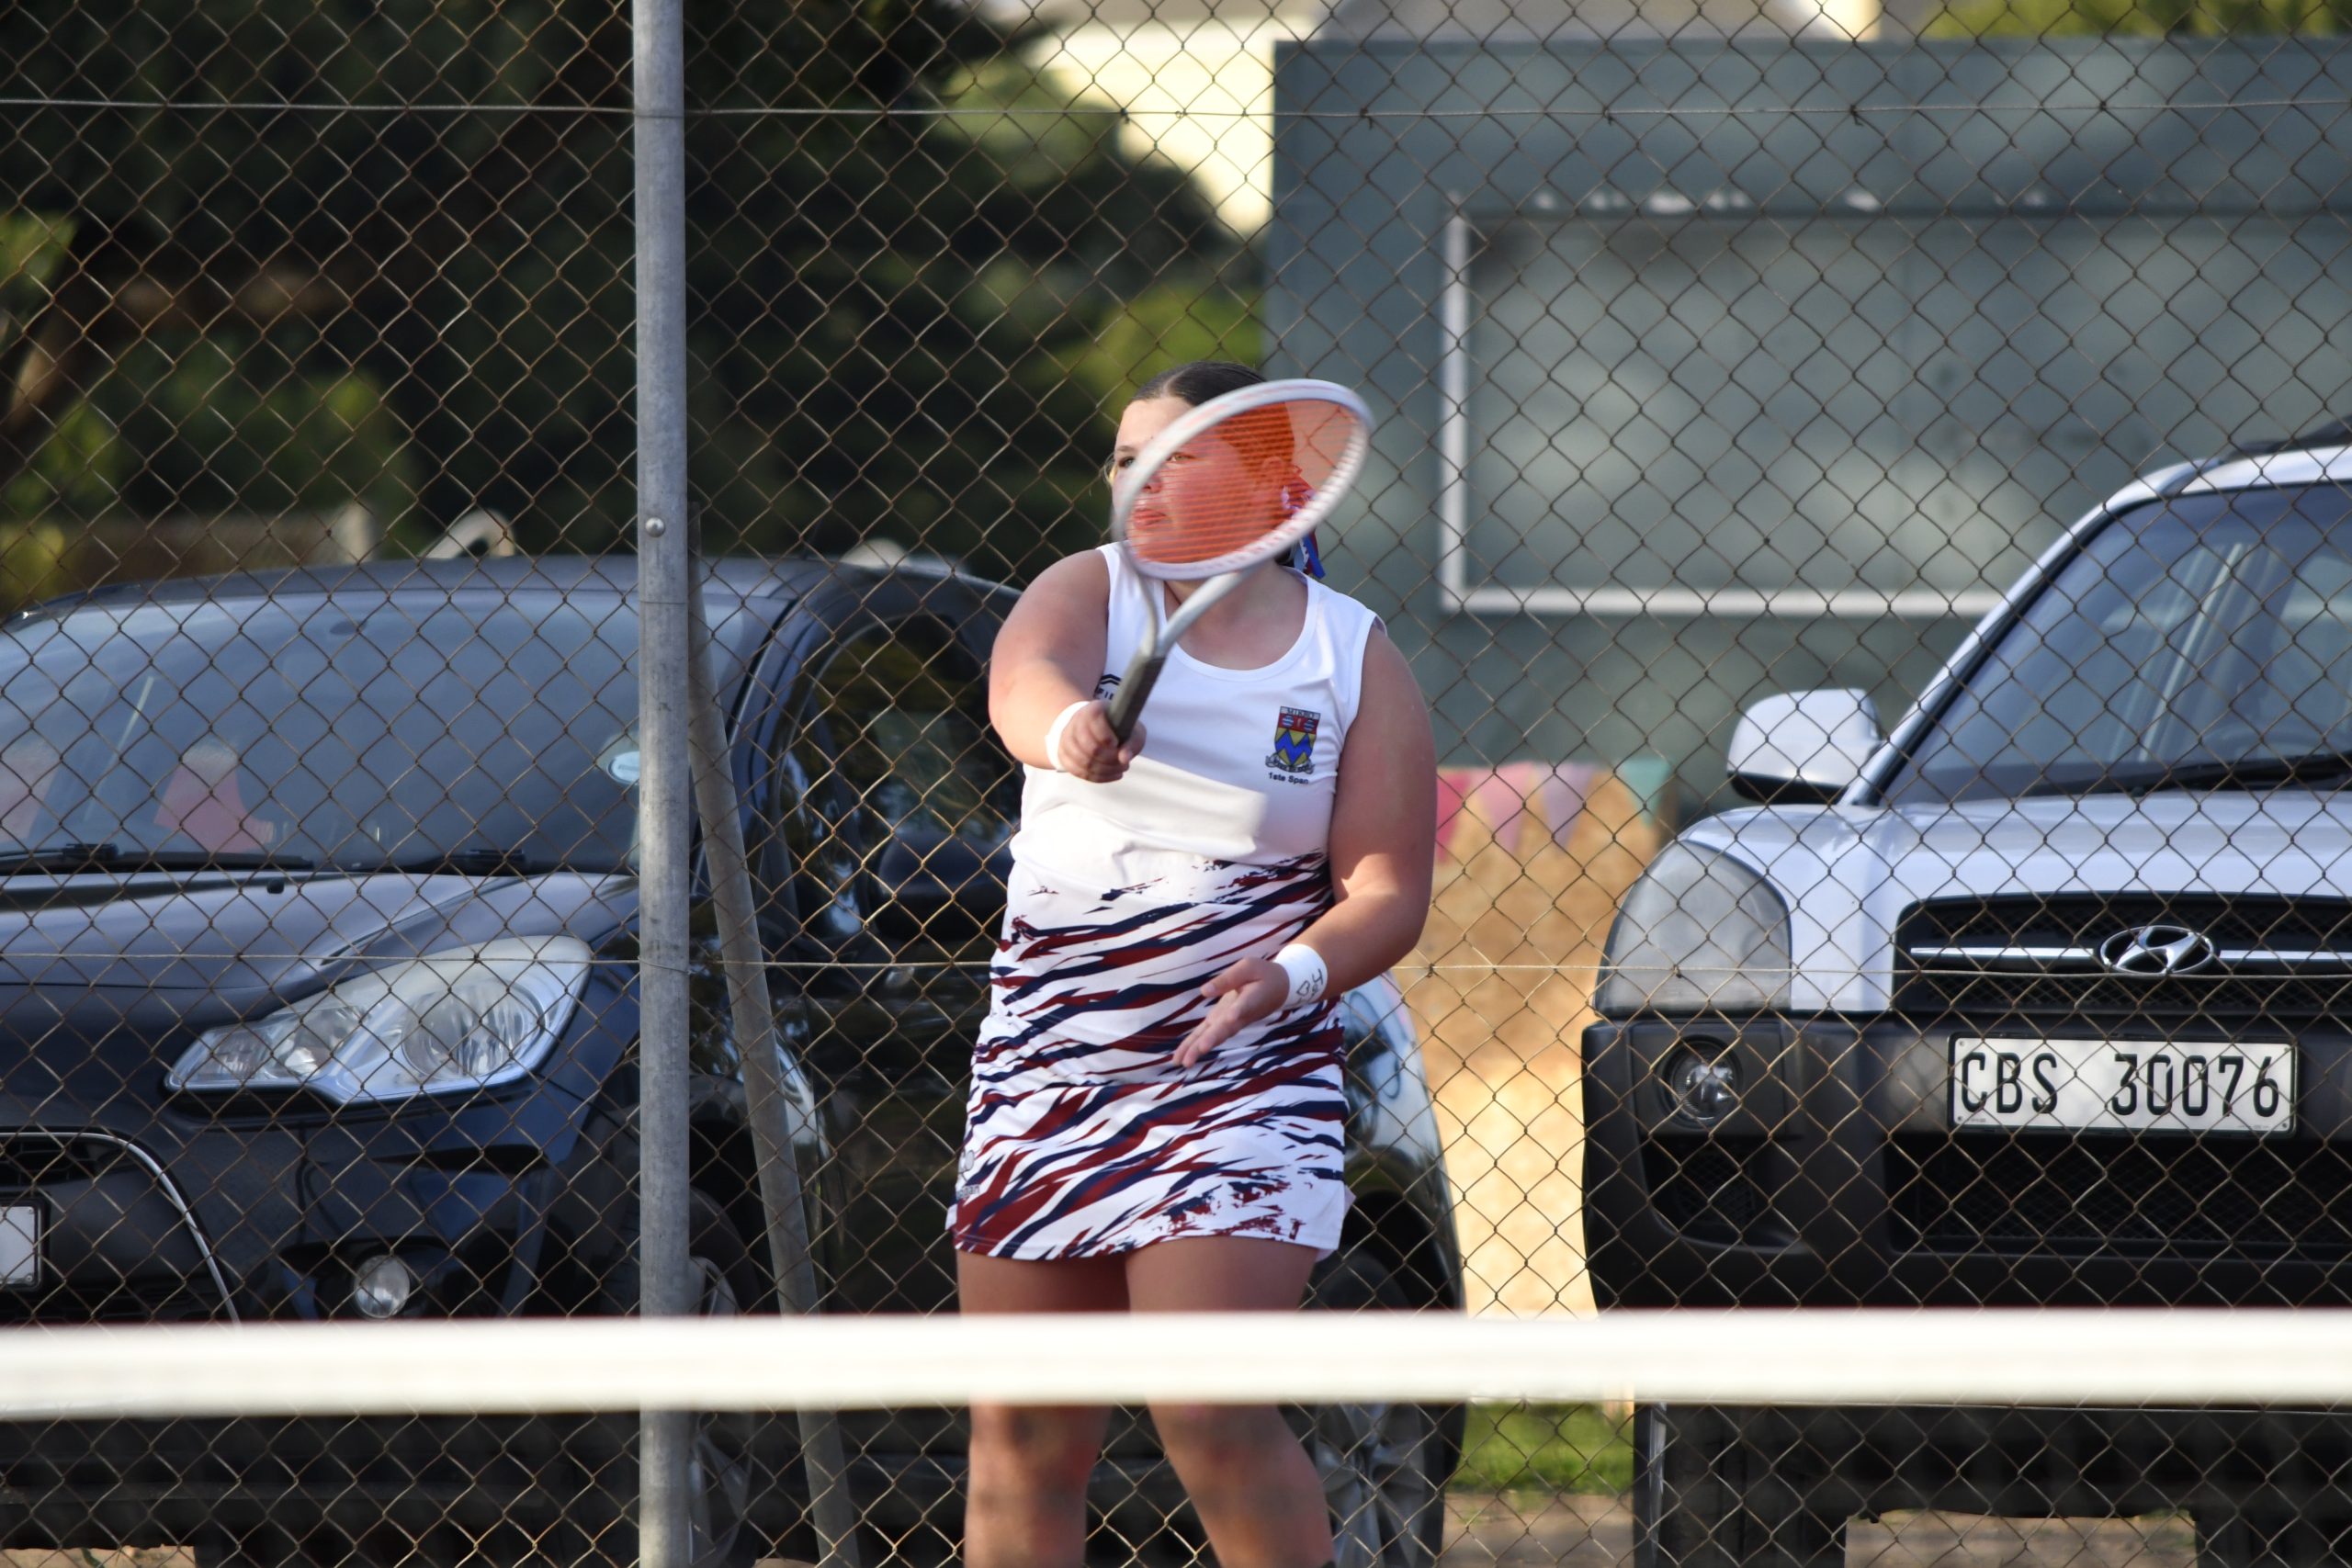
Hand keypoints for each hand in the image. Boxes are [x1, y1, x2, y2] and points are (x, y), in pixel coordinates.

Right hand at [1055, 701, 1145, 782]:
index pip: (1093, 721)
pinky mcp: (1064, 753)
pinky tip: (1111, 775)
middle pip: (1089, 747)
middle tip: (1124, 763)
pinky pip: (1077, 771)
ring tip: (1120, 769)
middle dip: (1109, 759)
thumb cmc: (1120, 729)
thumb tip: (1124, 759)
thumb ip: (1132, 743)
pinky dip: (1096, 777)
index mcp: (1093, 710)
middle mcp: (1076, 722)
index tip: (1117, 744)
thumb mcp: (1133, 731)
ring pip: (1083, 762)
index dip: (1105, 736)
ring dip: (1104, 770)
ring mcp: (1067, 738)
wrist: (1100, 730)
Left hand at [1172, 956, 1286, 1069]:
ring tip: (1183, 1062)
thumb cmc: (1263, 975)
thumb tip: (1204, 991)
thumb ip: (1228, 978)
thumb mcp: (1248, 967)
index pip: (1244, 1007)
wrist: (1277, 989)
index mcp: (1250, 999)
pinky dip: (1192, 1045)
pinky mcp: (1220, 1021)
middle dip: (1212, 1039)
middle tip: (1200, 1050)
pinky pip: (1205, 1034)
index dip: (1237, 1012)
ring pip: (1213, 1036)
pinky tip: (1179, 1057)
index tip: (1232, 1017)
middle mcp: (1239, 1015)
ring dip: (1198, 1049)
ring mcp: (1229, 1021)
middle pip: (1225, 1029)